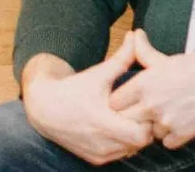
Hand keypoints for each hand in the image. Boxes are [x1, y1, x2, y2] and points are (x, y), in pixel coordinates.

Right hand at [20, 44, 153, 162]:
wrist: (46, 109)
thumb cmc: (75, 89)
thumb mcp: (99, 73)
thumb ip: (122, 57)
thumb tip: (136, 35)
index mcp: (104, 123)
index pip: (142, 134)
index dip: (148, 120)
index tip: (147, 105)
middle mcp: (101, 143)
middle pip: (140, 143)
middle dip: (145, 127)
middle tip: (144, 110)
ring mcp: (98, 154)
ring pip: (131, 150)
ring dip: (135, 136)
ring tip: (133, 116)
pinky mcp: (95, 159)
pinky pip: (120, 154)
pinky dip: (124, 144)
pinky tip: (122, 126)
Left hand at [107, 29, 194, 149]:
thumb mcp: (165, 59)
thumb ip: (143, 52)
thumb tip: (134, 35)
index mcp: (144, 84)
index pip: (115, 103)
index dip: (121, 103)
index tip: (129, 101)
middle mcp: (152, 104)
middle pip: (128, 121)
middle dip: (135, 117)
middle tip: (148, 110)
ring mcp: (167, 121)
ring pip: (149, 133)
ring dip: (156, 126)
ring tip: (170, 112)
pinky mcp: (182, 133)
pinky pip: (168, 142)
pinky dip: (173, 135)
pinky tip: (180, 121)